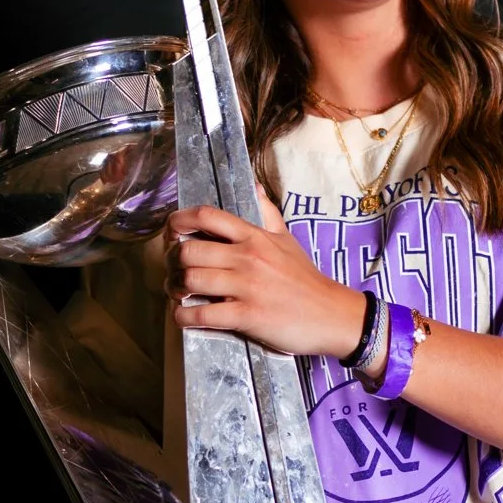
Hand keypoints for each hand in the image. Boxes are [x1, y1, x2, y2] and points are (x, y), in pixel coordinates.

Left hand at [148, 187, 366, 359]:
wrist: (331, 314)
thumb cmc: (306, 278)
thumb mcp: (287, 238)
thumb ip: (267, 212)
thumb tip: (254, 186)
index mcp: (254, 236)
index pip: (207, 216)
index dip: (179, 221)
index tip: (171, 232)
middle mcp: (247, 257)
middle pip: (189, 250)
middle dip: (171, 261)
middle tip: (172, 269)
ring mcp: (246, 287)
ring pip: (191, 280)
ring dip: (175, 288)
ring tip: (177, 293)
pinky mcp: (246, 315)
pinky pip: (202, 314)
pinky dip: (184, 317)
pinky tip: (184, 316)